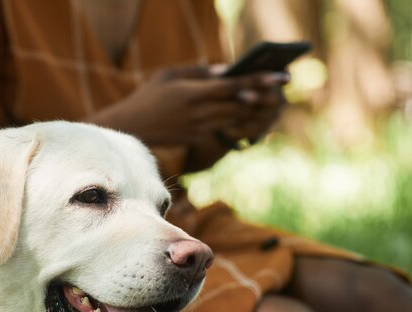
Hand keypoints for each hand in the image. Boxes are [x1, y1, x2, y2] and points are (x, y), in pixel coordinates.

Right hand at [85, 65, 282, 146]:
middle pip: (239, 104)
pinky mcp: (196, 139)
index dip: (259, 81)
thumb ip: (198, 72)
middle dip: (262, 96)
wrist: (130, 130)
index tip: (280, 76)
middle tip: (281, 87)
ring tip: (267, 99)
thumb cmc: (148, 97)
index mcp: (192, 93)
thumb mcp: (169, 75)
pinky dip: (235, 120)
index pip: (233, 86)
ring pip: (234, 118)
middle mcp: (199, 113)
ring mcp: (199, 129)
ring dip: (251, 109)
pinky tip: (244, 113)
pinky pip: (222, 128)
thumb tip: (225, 71)